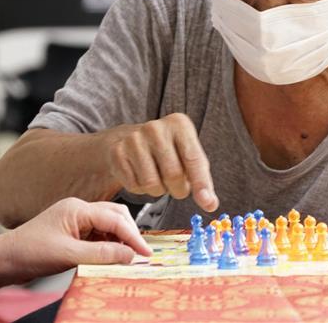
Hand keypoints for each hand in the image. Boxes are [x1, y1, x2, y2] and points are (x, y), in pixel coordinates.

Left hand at [0, 198, 151, 282]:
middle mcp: (79, 210)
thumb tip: (129, 255)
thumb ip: (101, 254)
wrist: (4, 260)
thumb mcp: (68, 256)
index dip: (134, 236)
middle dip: (130, 235)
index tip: (146, 253)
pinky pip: (99, 236)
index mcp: (77, 208)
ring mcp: (76, 221)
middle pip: (116, 217)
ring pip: (109, 227)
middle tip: (143, 255)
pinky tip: (113, 259)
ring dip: (120, 242)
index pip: (115, 218)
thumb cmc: (28, 252)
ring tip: (130, 259)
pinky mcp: (73, 233)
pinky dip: (109, 247)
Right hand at [104, 113, 218, 211]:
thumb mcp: (188, 156)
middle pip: (173, 175)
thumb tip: (210, 204)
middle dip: (178, 189)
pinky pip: (134, 186)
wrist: (131, 140)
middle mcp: (155, 128)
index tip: (208, 204)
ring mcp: (133, 139)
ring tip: (157, 177)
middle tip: (176, 185)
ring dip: (158, 190)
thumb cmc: (169, 151)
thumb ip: (202, 180)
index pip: (194, 159)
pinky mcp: (117, 153)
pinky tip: (141, 175)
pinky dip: (140, 188)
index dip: (202, 184)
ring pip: (152, 184)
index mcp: (179, 124)